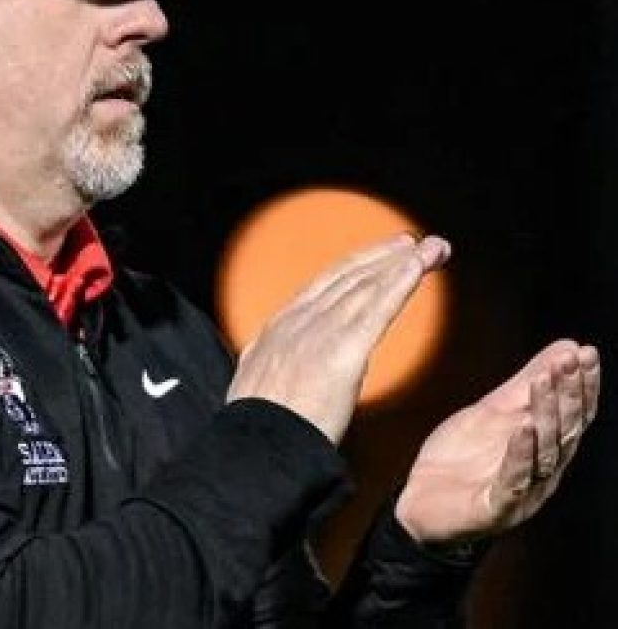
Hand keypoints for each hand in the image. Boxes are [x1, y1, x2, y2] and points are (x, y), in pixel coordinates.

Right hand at [226, 232, 450, 442]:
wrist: (258, 447)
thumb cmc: (261, 429)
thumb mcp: (258, 385)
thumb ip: (280, 367)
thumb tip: (290, 367)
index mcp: (279, 329)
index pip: (322, 287)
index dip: (353, 267)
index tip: (378, 256)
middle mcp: (298, 321)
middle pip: (347, 278)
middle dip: (382, 257)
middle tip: (414, 241)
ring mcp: (318, 332)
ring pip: (365, 287)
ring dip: (400, 263)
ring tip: (431, 248)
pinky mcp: (342, 350)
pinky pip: (377, 309)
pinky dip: (399, 283)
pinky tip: (418, 266)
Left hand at [394, 339, 600, 546]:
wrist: (420, 505)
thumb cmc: (462, 459)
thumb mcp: (491, 412)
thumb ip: (524, 384)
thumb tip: (567, 346)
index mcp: (544, 448)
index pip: (574, 415)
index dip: (582, 385)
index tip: (586, 352)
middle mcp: (542, 471)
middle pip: (565, 431)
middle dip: (569, 394)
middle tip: (571, 360)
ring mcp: (523, 492)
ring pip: (546, 454)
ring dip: (545, 415)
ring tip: (543, 382)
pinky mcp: (496, 509)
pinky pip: (514, 482)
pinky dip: (520, 455)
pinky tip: (522, 430)